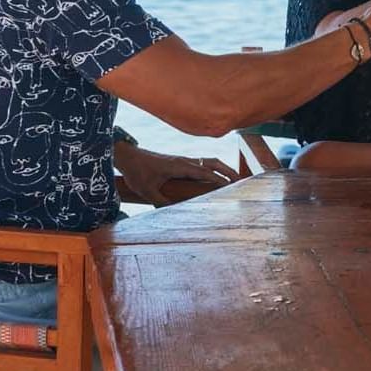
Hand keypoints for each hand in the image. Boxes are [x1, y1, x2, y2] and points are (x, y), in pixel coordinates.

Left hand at [116, 143, 237, 205]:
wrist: (128, 157)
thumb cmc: (137, 172)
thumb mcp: (148, 191)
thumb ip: (162, 202)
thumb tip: (174, 213)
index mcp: (181, 166)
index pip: (206, 173)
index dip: (220, 180)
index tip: (233, 187)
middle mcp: (185, 161)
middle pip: (213, 163)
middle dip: (229, 171)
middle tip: (241, 182)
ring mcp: (184, 160)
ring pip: (209, 161)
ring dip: (223, 168)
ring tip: (234, 180)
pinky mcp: (180, 161)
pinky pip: (202, 163)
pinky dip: (214, 169)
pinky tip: (215, 178)